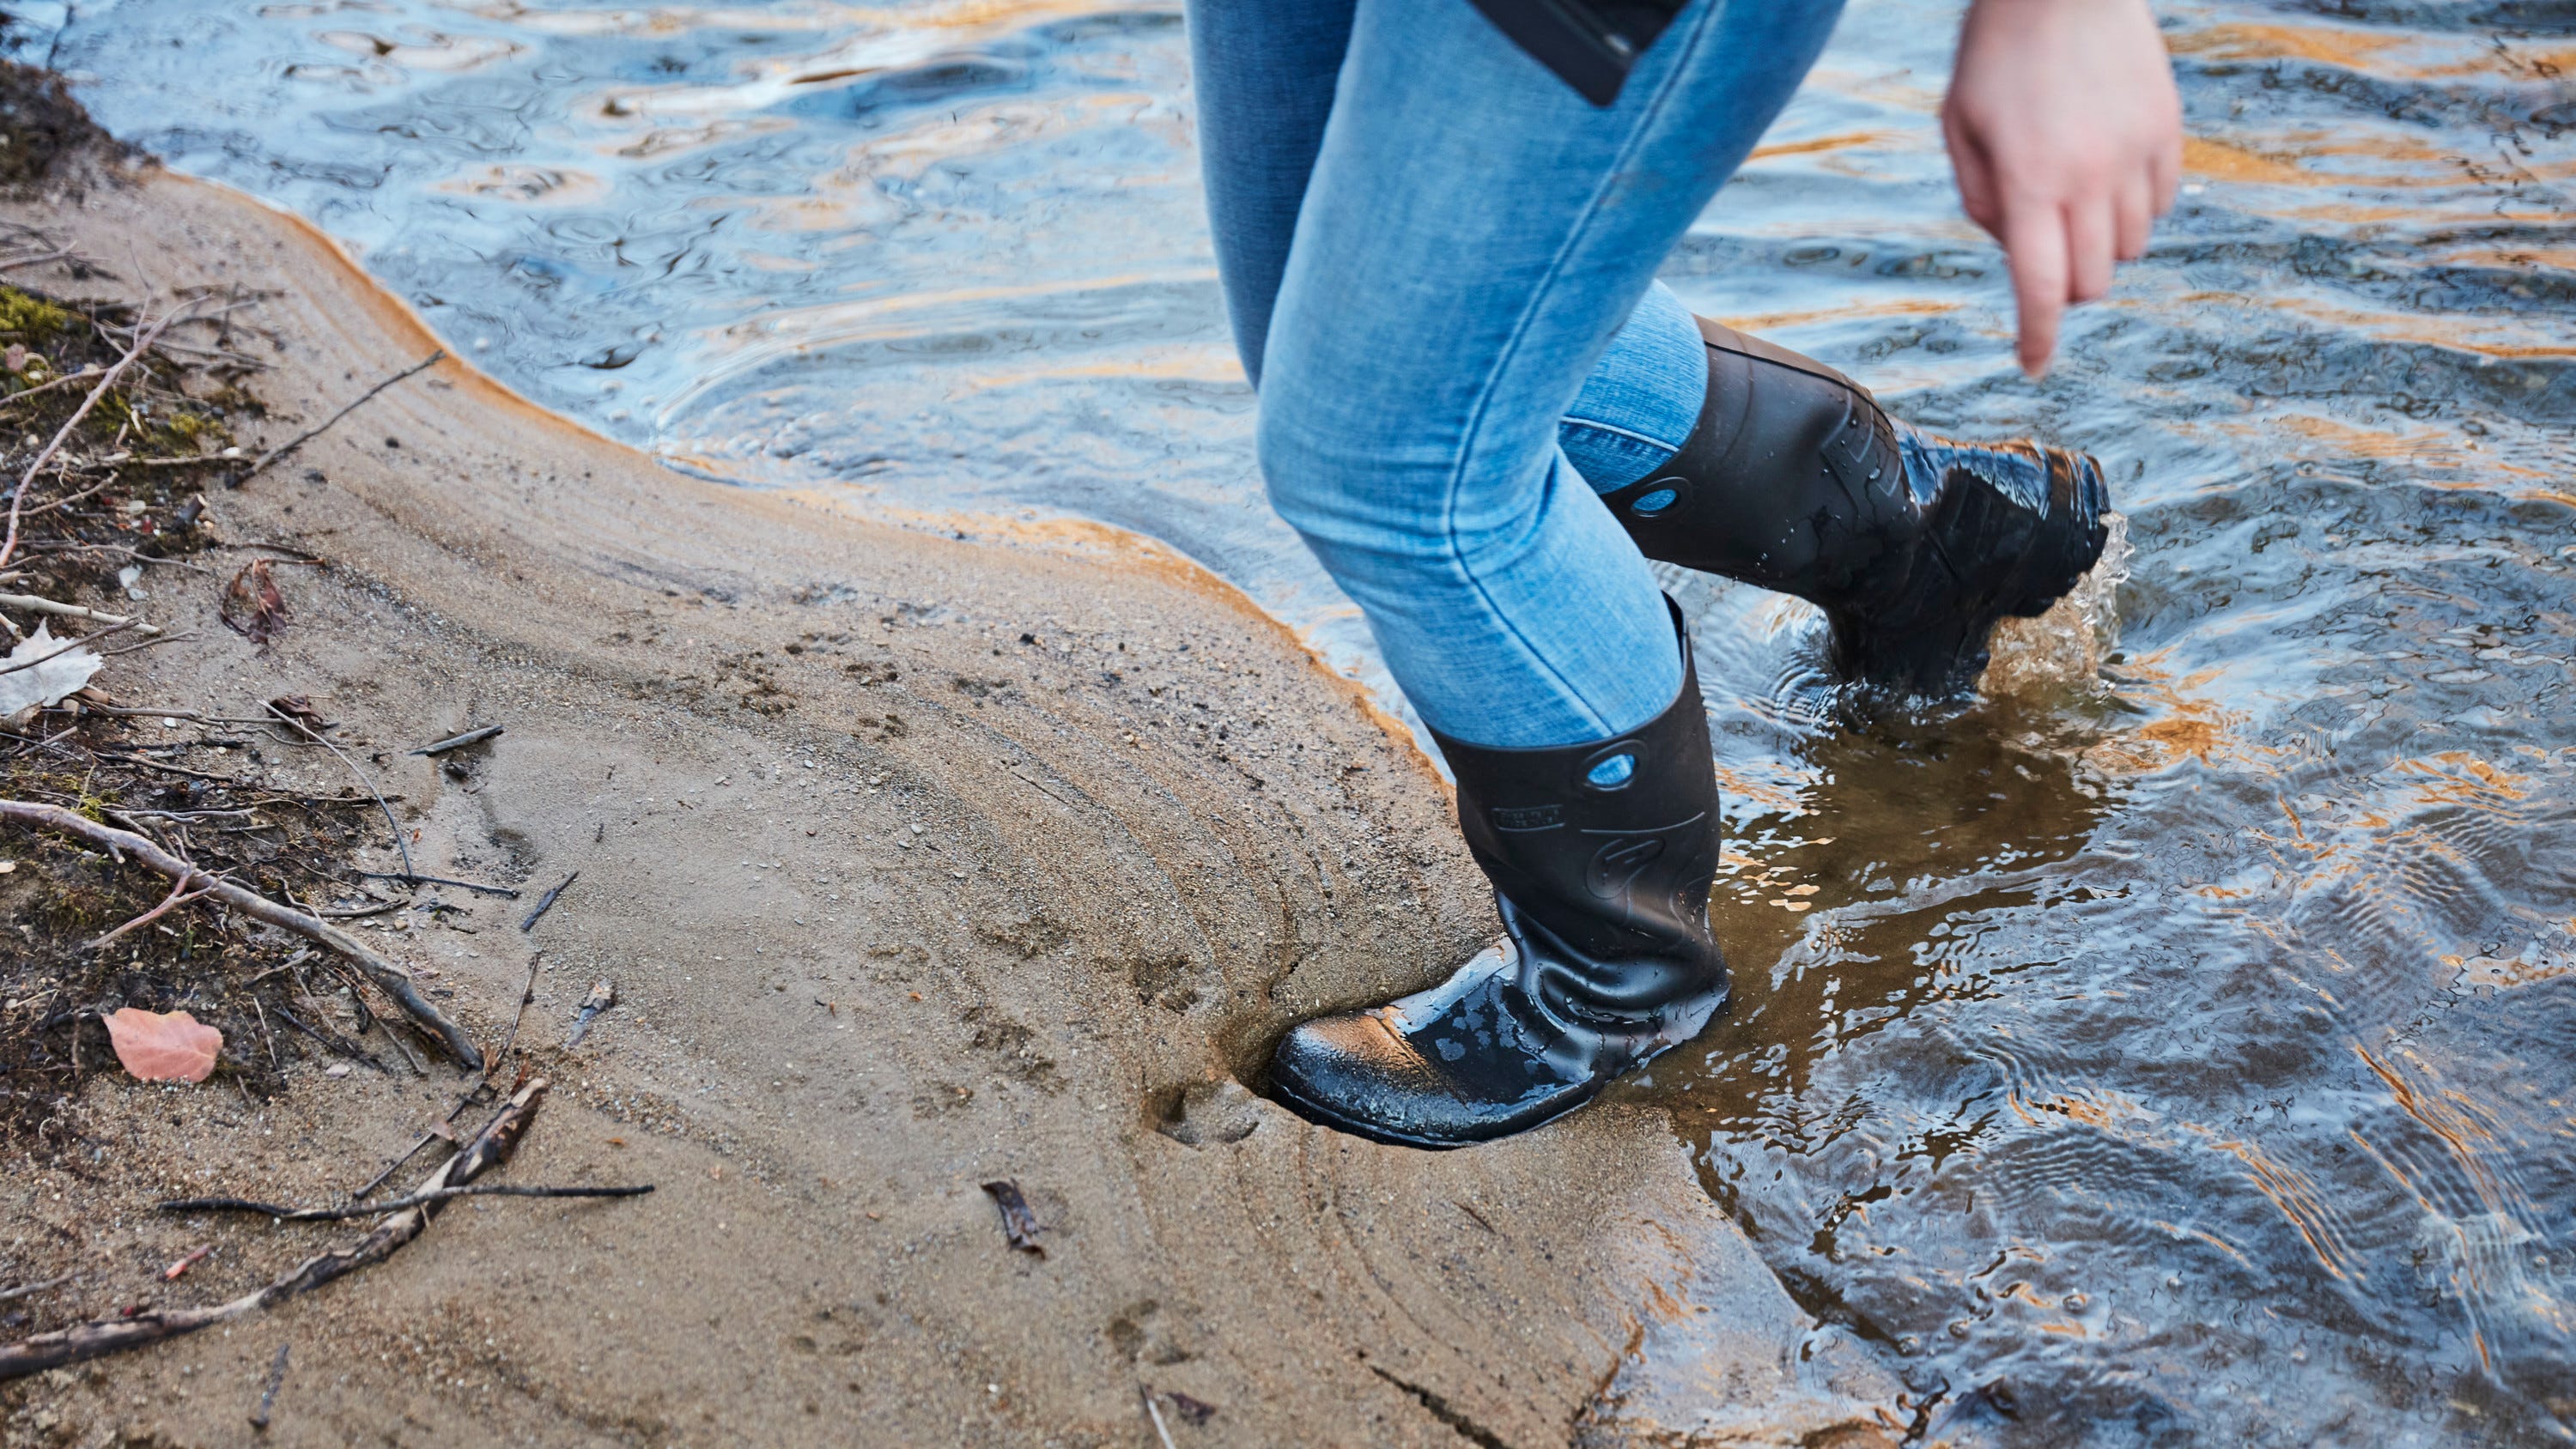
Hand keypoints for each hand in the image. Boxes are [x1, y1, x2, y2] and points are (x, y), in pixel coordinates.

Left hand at [1942, 0, 2181, 375]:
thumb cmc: (1995, 53)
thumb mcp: (1960, 127)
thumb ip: (1980, 199)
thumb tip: (2013, 251)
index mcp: (2029, 182)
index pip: (2040, 289)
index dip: (2037, 338)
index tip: (2034, 366)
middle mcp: (2090, 176)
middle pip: (2091, 282)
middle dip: (2065, 289)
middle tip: (2045, 259)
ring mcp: (2136, 153)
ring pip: (2130, 248)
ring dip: (2100, 248)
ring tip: (2073, 202)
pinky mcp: (2168, 129)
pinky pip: (2162, 204)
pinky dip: (2135, 210)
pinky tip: (2108, 177)